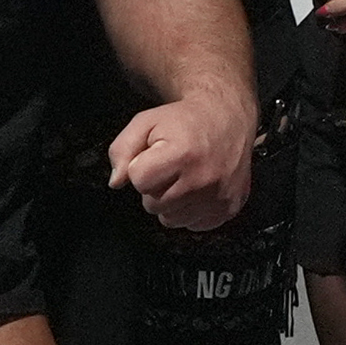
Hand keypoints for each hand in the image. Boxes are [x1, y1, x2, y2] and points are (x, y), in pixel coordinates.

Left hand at [108, 91, 254, 230]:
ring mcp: (218, 198)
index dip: (141, 168)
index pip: (139, 181)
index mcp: (182, 154)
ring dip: (172, 202)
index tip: (155, 156)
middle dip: (156, 187)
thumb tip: (116, 182)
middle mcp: (203, 179)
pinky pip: (193, 225)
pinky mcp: (229, 209)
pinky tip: (198, 189)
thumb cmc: (186, 122)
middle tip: (171, 167)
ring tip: (184, 178)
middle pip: (153, 205)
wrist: (229, 119)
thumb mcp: (147, 122)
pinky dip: (191, 210)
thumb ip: (122, 149)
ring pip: (171, 219)